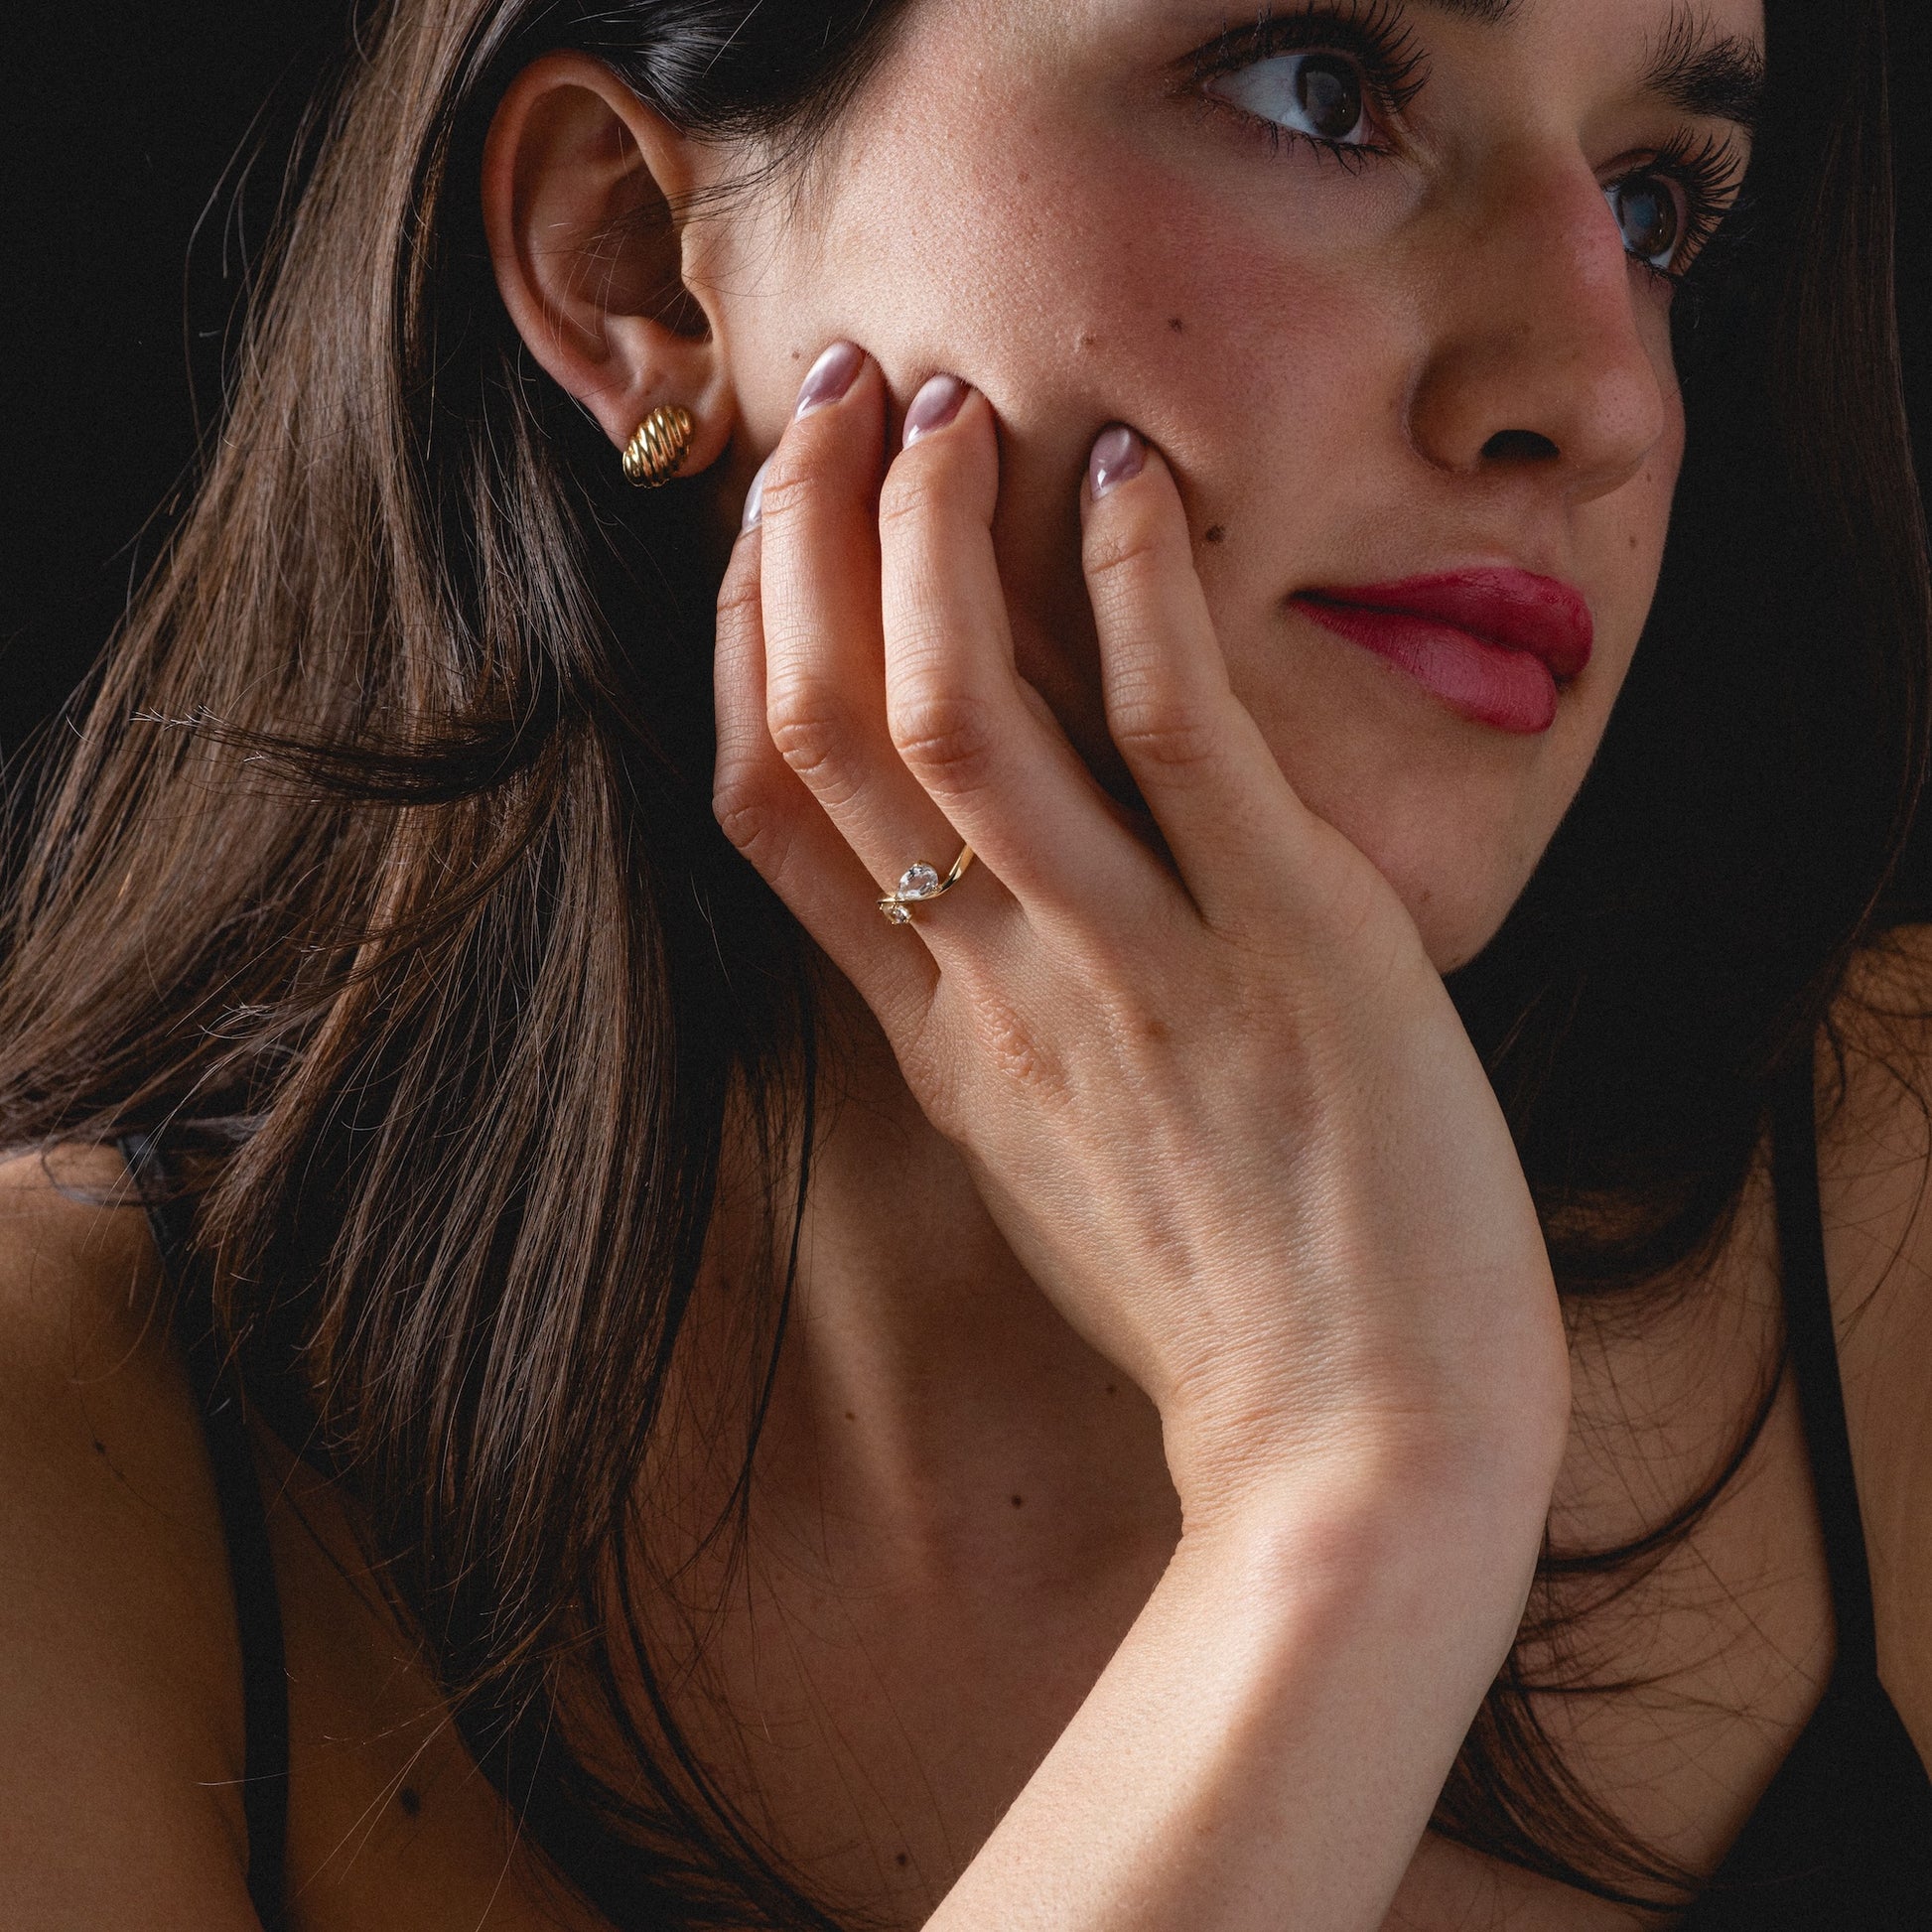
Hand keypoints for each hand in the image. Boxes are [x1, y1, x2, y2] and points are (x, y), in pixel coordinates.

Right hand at [712, 346, 1568, 1526]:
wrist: (1361, 1452)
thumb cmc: (1217, 1312)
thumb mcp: (1047, 1167)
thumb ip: (989, 1029)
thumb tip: (973, 904)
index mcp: (934, 1039)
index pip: (769, 802)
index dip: (742, 638)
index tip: (765, 525)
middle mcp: (1000, 987)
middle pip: (832, 725)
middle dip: (802, 540)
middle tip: (833, 393)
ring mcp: (1135, 965)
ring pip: (962, 716)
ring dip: (932, 535)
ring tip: (945, 406)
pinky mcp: (1290, 945)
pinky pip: (1174, 738)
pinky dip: (1136, 593)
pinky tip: (1125, 481)